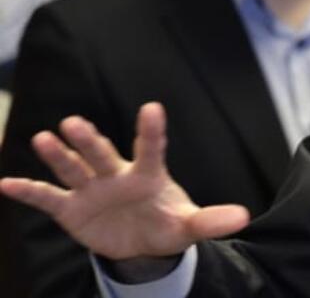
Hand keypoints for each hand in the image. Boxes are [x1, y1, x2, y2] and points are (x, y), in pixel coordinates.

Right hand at [0, 101, 249, 262]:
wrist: (142, 243)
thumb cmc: (167, 224)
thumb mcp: (189, 226)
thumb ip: (211, 221)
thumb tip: (244, 218)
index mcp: (149, 175)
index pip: (151, 149)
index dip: (152, 131)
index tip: (152, 108)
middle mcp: (117, 175)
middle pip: (102, 153)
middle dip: (89, 140)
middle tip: (74, 123)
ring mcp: (92, 190)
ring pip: (73, 168)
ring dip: (58, 155)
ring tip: (43, 138)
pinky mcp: (71, 209)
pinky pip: (46, 198)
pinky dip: (27, 191)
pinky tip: (5, 183)